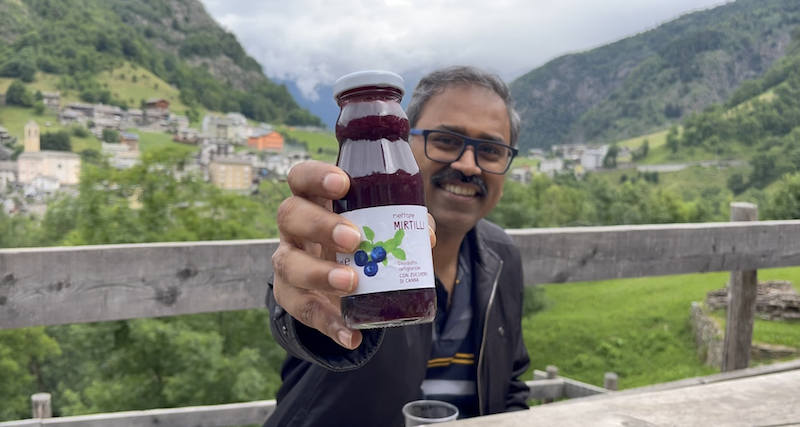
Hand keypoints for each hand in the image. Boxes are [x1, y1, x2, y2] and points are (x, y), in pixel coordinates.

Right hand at [272, 161, 436, 349]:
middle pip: (290, 215)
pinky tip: (350, 336)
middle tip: (353, 238)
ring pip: (289, 263)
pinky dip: (328, 324)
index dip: (316, 176)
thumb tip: (427, 236)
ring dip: (319, 273)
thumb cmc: (358, 238)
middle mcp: (293, 227)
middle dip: (320, 225)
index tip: (342, 184)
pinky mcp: (290, 296)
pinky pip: (303, 310)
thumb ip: (403, 224)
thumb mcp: (377, 225)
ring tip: (350, 282)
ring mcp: (288, 261)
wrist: (337, 282)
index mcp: (314, 200)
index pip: (301, 177)